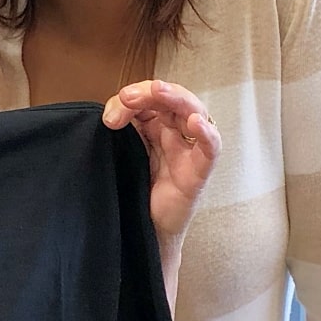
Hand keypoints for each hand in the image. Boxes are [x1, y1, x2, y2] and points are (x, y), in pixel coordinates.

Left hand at [102, 80, 219, 243]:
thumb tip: (111, 117)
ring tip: (159, 91)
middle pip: (173, 98)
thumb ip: (120, 132)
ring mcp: (190, 150)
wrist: (145, 228)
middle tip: (127, 97)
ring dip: (177, 98)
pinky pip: (210, 148)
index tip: (110, 115)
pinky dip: (206, 133)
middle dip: (150, 92)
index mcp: (157, 125)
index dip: (132, 97)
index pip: (150, 97)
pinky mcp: (198, 172)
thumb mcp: (125, 153)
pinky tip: (196, 123)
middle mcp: (176, 132)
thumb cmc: (138, 188)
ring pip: (195, 113)